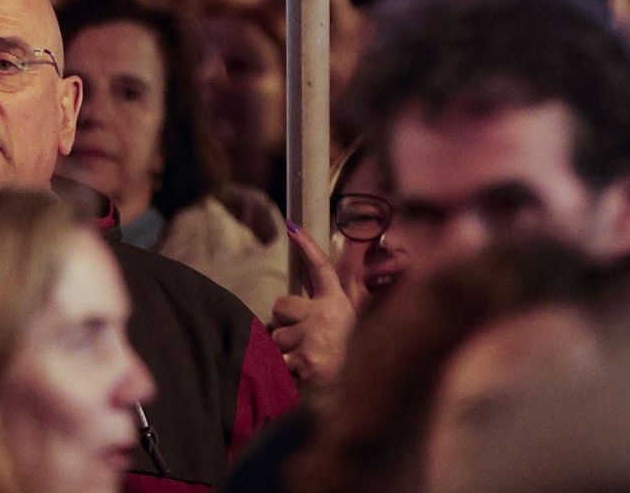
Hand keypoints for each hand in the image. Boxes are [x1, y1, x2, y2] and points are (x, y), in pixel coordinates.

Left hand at [266, 223, 355, 388]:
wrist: (357, 402)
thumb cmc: (345, 365)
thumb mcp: (343, 330)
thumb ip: (320, 311)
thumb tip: (289, 305)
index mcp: (337, 305)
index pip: (321, 268)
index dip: (307, 246)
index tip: (293, 226)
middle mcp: (327, 315)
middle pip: (280, 307)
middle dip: (282, 326)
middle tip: (302, 346)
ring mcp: (315, 337)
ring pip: (273, 335)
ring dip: (279, 351)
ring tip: (302, 365)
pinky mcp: (305, 361)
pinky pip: (273, 358)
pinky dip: (277, 370)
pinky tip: (295, 379)